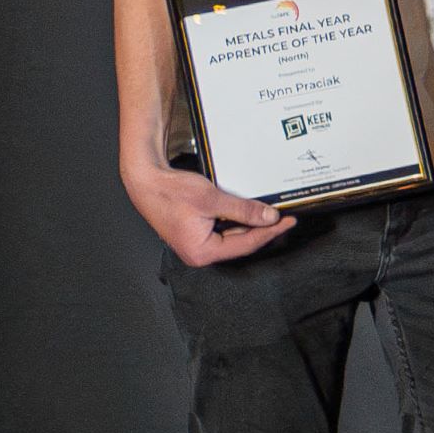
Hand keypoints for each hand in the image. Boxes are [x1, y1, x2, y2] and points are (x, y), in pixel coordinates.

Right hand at [125, 154, 292, 268]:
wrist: (145, 180)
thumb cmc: (169, 191)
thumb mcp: (212, 200)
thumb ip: (243, 210)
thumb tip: (269, 217)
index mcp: (201, 252)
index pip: (246, 245)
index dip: (270, 232)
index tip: (289, 221)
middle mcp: (199, 252)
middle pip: (241, 242)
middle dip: (263, 229)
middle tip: (286, 216)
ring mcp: (197, 243)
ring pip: (234, 235)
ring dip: (251, 224)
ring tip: (271, 212)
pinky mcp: (197, 232)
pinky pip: (224, 228)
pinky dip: (238, 219)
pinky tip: (250, 210)